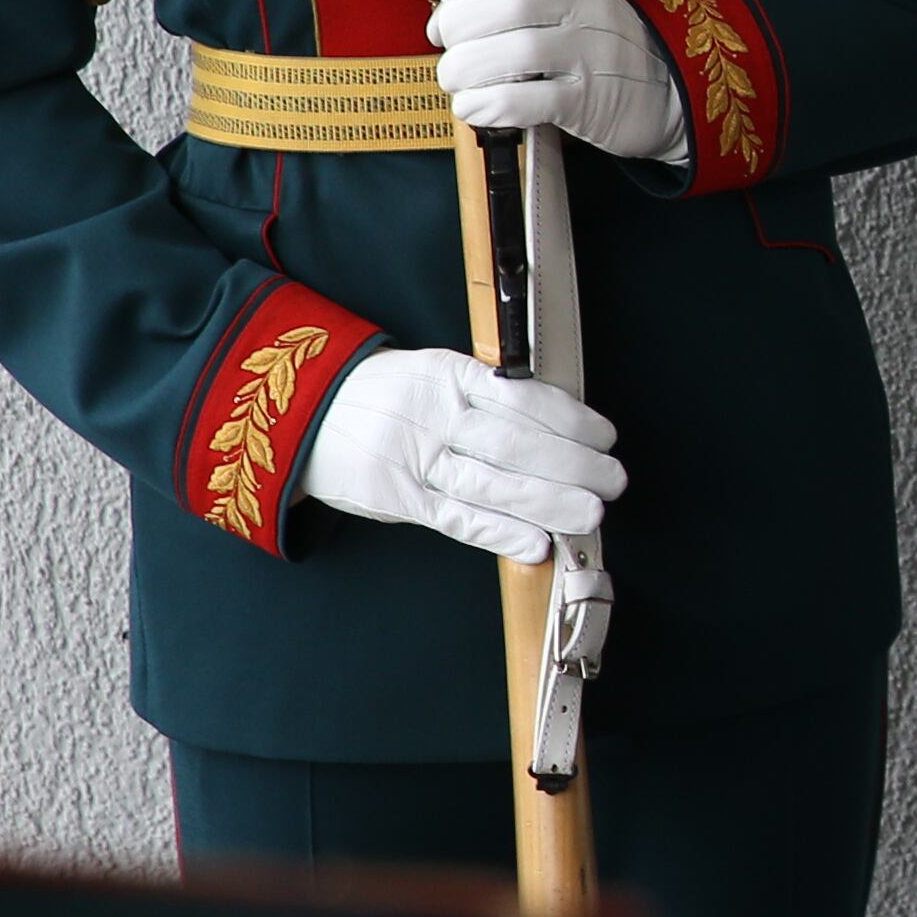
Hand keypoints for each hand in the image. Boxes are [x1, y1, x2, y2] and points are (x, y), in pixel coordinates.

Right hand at [289, 348, 625, 565]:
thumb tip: (558, 426)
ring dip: (548, 502)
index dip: (570, 421)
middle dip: (572, 465)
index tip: (605, 437)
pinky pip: (456, 519)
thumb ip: (488, 396)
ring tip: (589, 514)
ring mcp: (415, 460)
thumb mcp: (434, 374)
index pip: (523, 399)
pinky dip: (499, 533)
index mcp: (450, 378)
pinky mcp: (399, 498)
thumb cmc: (384, 395)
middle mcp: (436, 417)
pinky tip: (536, 542)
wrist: (304, 413)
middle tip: (612, 480)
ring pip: (493, 483)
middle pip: (516, 443)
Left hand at [429, 0, 688, 163]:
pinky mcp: (590, 100)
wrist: (670, 92)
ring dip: (467, 69)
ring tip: (458, 80)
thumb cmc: (605, 50)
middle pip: (506, 5)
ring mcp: (591, 54)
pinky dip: (489, 104)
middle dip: (458, 26)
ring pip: (514, 52)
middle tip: (448, 45)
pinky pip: (528, 99)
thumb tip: (448, 13)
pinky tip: (476, 107)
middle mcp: (586, 9)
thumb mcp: (576, 6)